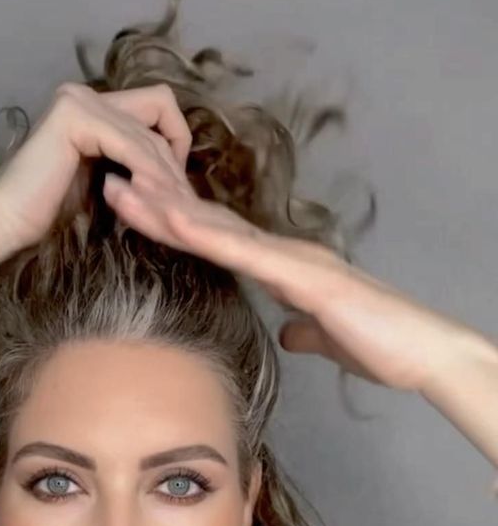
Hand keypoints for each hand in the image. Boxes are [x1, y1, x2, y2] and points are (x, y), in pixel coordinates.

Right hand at [0, 80, 192, 257]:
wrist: (6, 223)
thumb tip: (171, 164)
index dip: (175, 141)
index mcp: (90, 105)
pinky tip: (150, 198)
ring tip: (167, 205)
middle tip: (177, 196)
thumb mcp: (101, 180)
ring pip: (148, 130)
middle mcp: (84, 94)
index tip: (173, 184)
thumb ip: (127, 161)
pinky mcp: (75, 117)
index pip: (154, 107)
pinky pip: (130, 144)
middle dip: (175, 153)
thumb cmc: (47, 212)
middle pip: (160, 105)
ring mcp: (78, 101)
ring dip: (164, 171)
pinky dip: (145, 172)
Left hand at [102, 165, 473, 394]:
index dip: (171, 220)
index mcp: (282, 265)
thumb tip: (288, 332)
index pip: (214, 239)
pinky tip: (168, 219)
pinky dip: (202, 234)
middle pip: (204, 221)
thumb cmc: (380, 343)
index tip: (130, 206)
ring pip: (214, 227)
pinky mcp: (299, 275)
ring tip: (118, 185)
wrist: (419, 351)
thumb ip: (303, 328)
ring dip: (163, 206)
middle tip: (106, 175)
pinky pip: (241, 251)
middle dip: (154, 200)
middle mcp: (281, 251)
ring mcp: (289, 258)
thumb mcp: (326, 337)